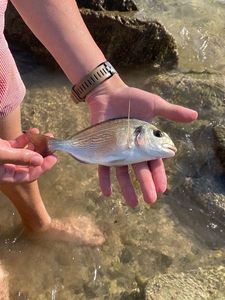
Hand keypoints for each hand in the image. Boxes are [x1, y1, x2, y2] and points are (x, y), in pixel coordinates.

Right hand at [0, 128, 56, 182]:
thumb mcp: (1, 156)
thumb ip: (19, 158)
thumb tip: (39, 160)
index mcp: (7, 175)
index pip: (30, 175)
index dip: (43, 167)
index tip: (53, 158)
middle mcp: (7, 168)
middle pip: (30, 163)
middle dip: (42, 153)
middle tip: (53, 144)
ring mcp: (5, 157)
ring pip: (25, 152)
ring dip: (37, 144)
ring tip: (47, 136)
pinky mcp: (2, 147)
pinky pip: (17, 144)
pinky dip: (26, 138)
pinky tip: (34, 131)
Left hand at [86, 75, 197, 206]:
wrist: (109, 94)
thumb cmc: (132, 99)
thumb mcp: (154, 104)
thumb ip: (172, 112)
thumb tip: (195, 116)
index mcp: (146, 143)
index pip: (155, 162)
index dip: (159, 175)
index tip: (162, 189)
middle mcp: (133, 150)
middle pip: (140, 170)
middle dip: (146, 185)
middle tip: (150, 200)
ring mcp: (117, 151)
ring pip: (123, 173)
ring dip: (127, 188)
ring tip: (132, 203)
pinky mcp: (103, 149)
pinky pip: (103, 167)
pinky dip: (105, 180)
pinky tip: (107, 193)